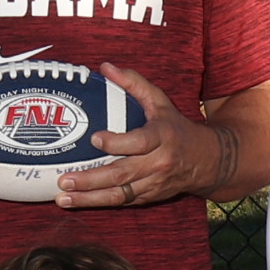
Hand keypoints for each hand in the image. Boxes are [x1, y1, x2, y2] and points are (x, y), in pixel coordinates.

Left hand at [54, 63, 222, 209]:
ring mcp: (153, 183)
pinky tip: (76, 201)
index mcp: (162, 137)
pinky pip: (121, 202)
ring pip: (119, 195)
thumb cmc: (176, 127)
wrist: (206, 161)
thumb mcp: (160, 101)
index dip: (117, 143)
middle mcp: (158, 163)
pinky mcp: (148, 197)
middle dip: (91, 179)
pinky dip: (98, 202)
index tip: (95, 139)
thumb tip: (105, 67)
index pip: (140, 142)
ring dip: (89, 198)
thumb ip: (133, 83)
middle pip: (122, 174)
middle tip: (65, 179)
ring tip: (63, 197)